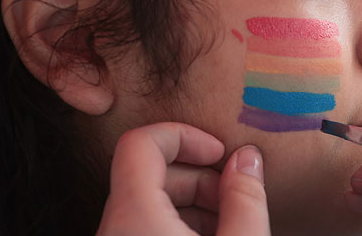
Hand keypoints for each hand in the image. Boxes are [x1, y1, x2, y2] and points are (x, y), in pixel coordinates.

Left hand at [96, 123, 269, 235]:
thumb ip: (245, 198)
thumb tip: (247, 158)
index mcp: (133, 219)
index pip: (140, 143)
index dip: (183, 135)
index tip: (218, 153)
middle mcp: (114, 231)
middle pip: (148, 174)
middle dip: (198, 176)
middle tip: (234, 197)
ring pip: (147, 204)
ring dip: (191, 203)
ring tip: (228, 223)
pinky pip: (144, 228)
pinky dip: (176, 225)